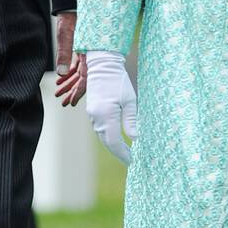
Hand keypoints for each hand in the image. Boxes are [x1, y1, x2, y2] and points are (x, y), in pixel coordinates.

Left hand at [54, 11, 86, 105]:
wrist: (72, 5)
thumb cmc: (71, 18)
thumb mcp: (65, 36)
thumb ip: (64, 54)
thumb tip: (62, 73)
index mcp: (90, 54)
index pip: (86, 78)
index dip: (79, 92)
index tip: (72, 102)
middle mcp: (90, 56)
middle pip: (82, 78)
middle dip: (72, 91)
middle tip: (63, 102)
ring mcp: (86, 53)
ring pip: (78, 73)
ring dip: (69, 83)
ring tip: (59, 93)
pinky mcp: (81, 49)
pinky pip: (75, 65)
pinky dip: (68, 73)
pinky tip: (61, 80)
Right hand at [84, 50, 136, 165]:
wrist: (102, 66)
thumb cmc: (118, 81)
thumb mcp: (130, 101)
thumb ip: (131, 121)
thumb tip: (135, 139)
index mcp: (106, 116)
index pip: (114, 142)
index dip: (123, 153)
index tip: (133, 161)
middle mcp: (97, 118)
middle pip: (107, 142)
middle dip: (119, 152)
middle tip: (131, 160)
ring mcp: (92, 115)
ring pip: (103, 136)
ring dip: (113, 145)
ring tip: (126, 152)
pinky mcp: (92, 112)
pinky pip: (100, 129)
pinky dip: (108, 137)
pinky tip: (117, 139)